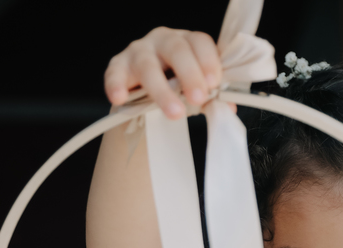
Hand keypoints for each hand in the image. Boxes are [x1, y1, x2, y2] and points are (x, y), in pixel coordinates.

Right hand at [104, 28, 221, 118]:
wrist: (144, 101)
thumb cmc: (175, 90)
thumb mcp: (194, 91)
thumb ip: (210, 97)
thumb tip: (228, 106)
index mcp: (187, 42)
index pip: (200, 42)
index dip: (208, 61)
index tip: (215, 83)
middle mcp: (163, 40)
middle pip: (177, 50)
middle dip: (189, 74)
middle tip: (198, 98)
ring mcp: (138, 51)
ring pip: (148, 65)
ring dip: (162, 90)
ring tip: (174, 113)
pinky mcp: (117, 66)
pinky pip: (114, 73)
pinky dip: (116, 85)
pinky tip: (120, 99)